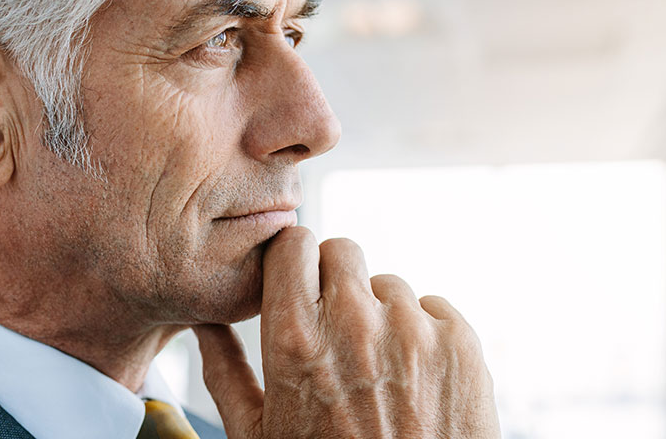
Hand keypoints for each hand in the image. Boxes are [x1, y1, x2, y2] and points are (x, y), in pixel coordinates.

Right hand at [194, 227, 498, 437]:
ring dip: (380, 314)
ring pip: (389, 285)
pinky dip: (424, 334)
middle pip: (341, 252)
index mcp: (295, 339)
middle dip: (333, 281)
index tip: (293, 283)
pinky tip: (412, 381)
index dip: (291, 262)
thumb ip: (225, 372)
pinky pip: (434, 309)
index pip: (291, 245)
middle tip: (334, 329)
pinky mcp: (461, 344)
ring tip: (377, 371)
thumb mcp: (258, 436)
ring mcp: (414, 329)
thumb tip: (204, 325)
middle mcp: (355, 322)